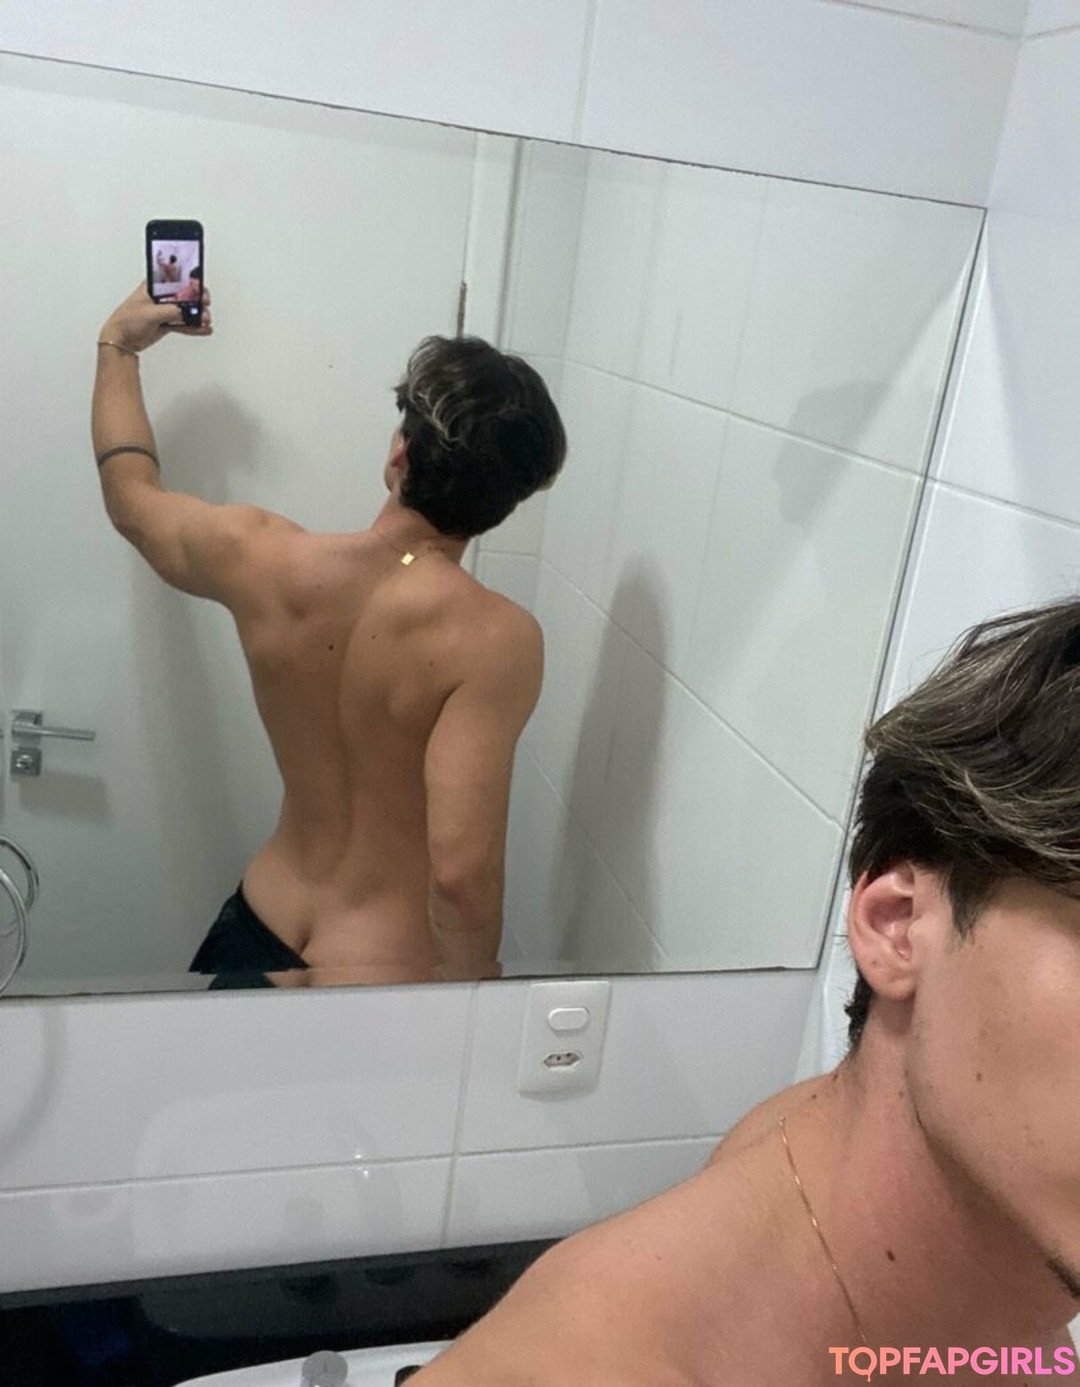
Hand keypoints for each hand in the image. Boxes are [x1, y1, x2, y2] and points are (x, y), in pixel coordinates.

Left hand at [99, 282, 213, 353]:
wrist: (122, 340)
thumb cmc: (127, 321)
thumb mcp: (149, 313)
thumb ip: (169, 310)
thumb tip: (184, 311)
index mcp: (154, 286)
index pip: (175, 279)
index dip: (188, 280)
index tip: (198, 286)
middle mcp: (161, 296)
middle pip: (185, 295)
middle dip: (197, 300)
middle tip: (204, 304)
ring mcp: (165, 310)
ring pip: (187, 310)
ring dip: (198, 315)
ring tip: (206, 320)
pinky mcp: (168, 323)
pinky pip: (185, 324)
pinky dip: (194, 327)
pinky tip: (204, 329)